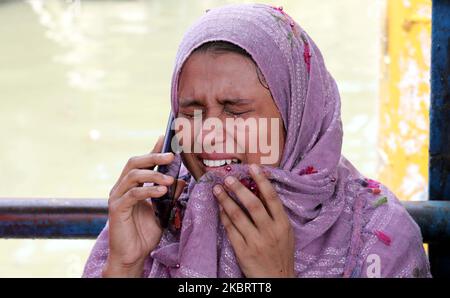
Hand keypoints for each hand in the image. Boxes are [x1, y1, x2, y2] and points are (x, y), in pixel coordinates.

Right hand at [103, 136, 185, 276]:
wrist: (133, 255)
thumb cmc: (145, 232)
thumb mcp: (162, 210)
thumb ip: (168, 194)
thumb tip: (180, 179)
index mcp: (131, 185)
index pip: (141, 162)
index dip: (153, 149)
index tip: (165, 138)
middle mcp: (121, 187)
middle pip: (134, 163)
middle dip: (153, 157)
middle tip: (171, 156)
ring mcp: (117, 197)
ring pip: (133, 175)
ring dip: (153, 174)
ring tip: (170, 180)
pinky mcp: (116, 209)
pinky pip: (132, 194)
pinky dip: (148, 190)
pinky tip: (161, 192)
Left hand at [212, 164, 295, 277]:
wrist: (277, 279)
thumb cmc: (281, 253)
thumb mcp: (285, 233)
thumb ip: (275, 215)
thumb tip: (260, 191)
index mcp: (283, 224)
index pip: (272, 198)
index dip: (262, 181)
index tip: (252, 167)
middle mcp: (270, 231)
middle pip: (253, 204)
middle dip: (239, 189)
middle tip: (227, 178)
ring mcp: (256, 241)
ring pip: (238, 216)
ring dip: (226, 200)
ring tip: (216, 189)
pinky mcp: (243, 251)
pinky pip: (231, 230)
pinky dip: (224, 217)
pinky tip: (220, 208)